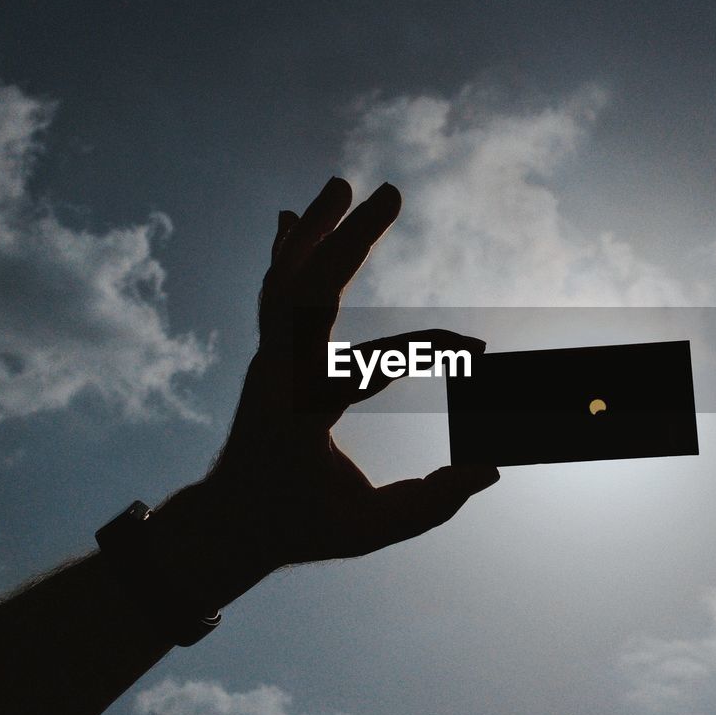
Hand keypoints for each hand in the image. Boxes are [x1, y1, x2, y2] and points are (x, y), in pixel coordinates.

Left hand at [153, 178, 499, 612]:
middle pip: (311, 288)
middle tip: (391, 193)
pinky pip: (274, 291)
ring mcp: (267, 359)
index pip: (375, 362)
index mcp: (304, 410)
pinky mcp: (267, 355)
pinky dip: (286, 252)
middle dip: (351, 238)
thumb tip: (488, 470)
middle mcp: (279, 372)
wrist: (227, 523)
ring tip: (339, 185)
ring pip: (284, 278)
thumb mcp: (367, 529)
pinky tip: (291, 218)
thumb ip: (430, 503)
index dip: (430, 351)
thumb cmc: (299, 526)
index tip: (477, 349)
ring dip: (312, 229)